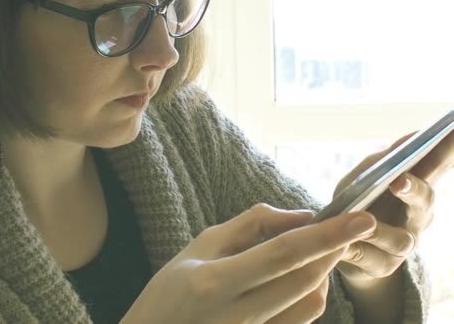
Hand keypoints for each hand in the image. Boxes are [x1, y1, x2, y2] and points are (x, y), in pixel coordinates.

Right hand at [121, 204, 376, 323]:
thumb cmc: (169, 292)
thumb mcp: (199, 246)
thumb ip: (249, 226)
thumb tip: (300, 215)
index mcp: (215, 282)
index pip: (283, 254)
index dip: (325, 235)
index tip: (360, 218)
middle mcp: (237, 314)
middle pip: (305, 279)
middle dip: (334, 249)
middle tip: (346, 226)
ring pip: (311, 304)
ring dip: (325, 272)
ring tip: (319, 251)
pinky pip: (302, 321)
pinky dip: (313, 294)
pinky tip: (303, 278)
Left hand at [334, 131, 453, 283]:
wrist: (339, 248)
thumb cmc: (355, 204)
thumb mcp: (359, 179)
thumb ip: (377, 163)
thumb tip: (405, 143)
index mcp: (416, 187)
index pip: (437, 164)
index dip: (449, 149)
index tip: (453, 129)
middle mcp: (417, 216)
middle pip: (425, 202)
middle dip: (414, 190)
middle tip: (399, 181)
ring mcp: (403, 244)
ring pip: (401, 240)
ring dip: (380, 230)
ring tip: (364, 222)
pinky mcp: (383, 267)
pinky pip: (371, 260)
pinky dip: (356, 250)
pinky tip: (345, 247)